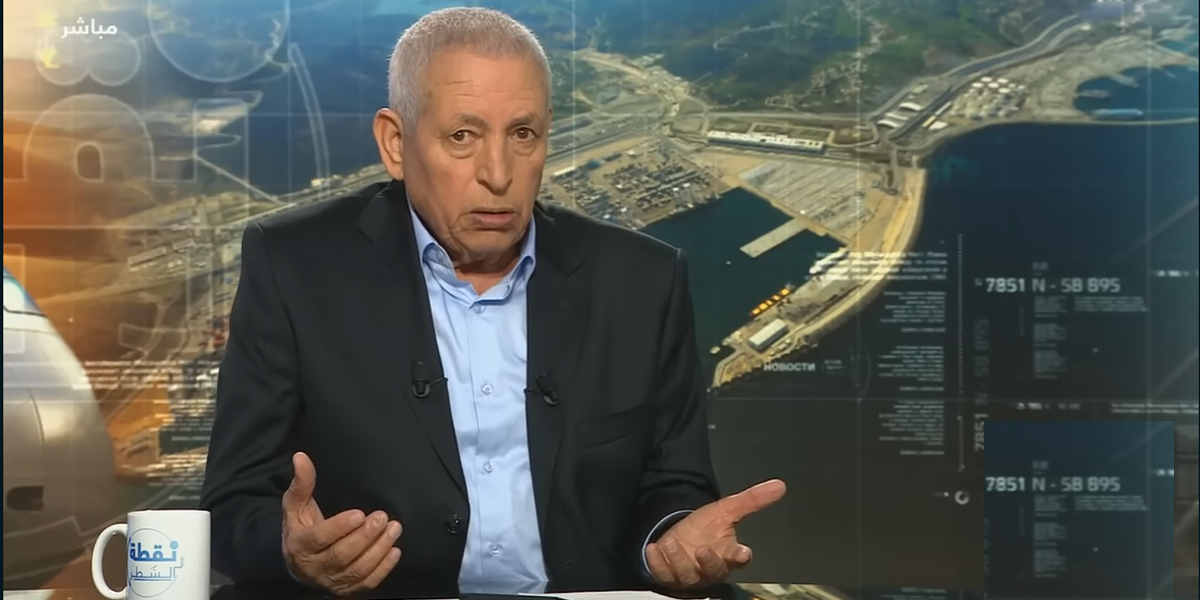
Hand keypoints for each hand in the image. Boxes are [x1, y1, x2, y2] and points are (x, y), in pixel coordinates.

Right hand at [281, 452, 401, 595]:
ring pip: (357, 569)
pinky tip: (394, 551)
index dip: (339, 528)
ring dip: (378, 550)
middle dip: (364, 537)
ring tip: (394, 529)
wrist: (299, 564)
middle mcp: (315, 567)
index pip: (319, 539)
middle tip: (381, 517)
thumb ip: (301, 483)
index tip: (358, 514)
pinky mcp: (347, 589)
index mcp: (300, 545)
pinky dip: (383, 568)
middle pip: (342, 555)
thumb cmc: (300, 529)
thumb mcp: (295, 507)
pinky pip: (367, 582)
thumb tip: (301, 457)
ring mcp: (332, 581)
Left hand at [645, 479, 785, 588]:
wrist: (680, 538)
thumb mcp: (726, 509)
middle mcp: (709, 568)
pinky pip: (663, 573)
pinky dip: (658, 563)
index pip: (737, 558)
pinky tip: (654, 549)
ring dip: (679, 560)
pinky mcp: (668, 575)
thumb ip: (752, 500)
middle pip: (712, 570)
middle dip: (708, 562)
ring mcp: (688, 574)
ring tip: (671, 544)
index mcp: (728, 554)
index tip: (743, 553)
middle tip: (702, 550)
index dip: (739, 556)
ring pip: (686, 574)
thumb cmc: (706, 528)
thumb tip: (779, 485)